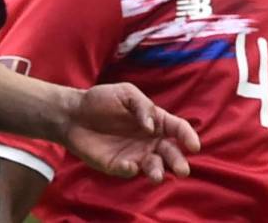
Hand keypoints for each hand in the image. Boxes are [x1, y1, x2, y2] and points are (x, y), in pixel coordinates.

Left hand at [59, 83, 200, 182]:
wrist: (74, 113)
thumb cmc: (102, 100)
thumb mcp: (126, 93)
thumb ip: (143, 106)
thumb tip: (152, 127)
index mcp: (156, 121)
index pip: (178, 129)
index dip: (188, 136)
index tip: (193, 145)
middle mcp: (149, 140)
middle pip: (170, 153)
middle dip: (178, 162)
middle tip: (182, 170)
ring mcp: (135, 154)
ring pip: (154, 167)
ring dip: (158, 172)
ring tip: (157, 175)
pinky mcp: (118, 165)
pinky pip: (129, 171)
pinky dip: (131, 170)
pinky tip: (129, 165)